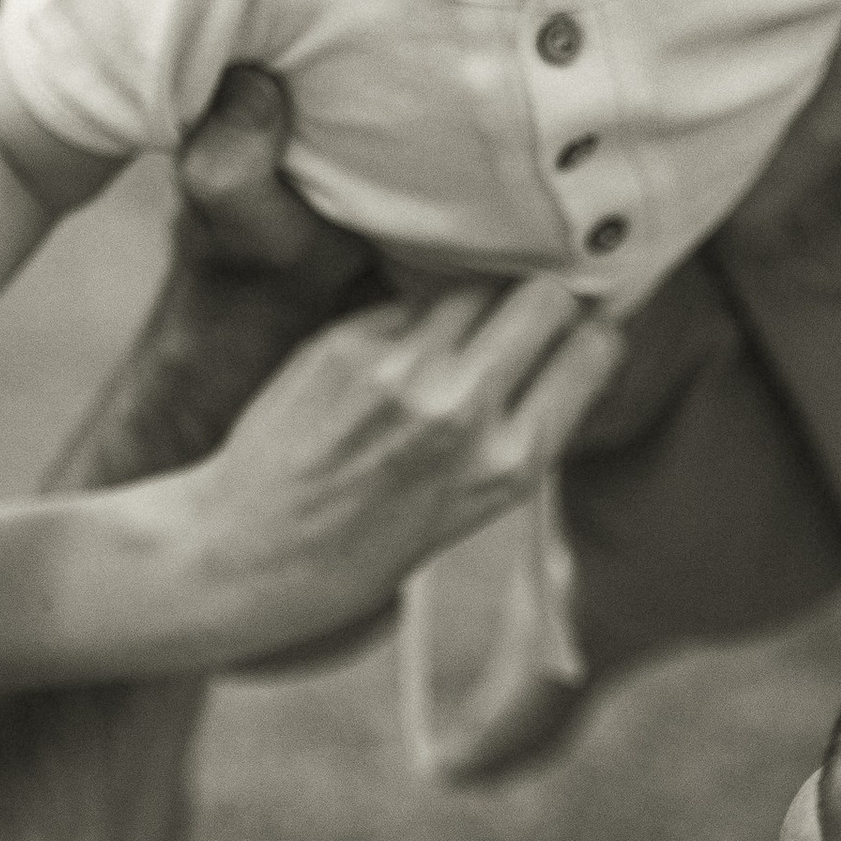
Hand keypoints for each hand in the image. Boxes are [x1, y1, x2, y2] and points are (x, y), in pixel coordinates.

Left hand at [177, 278, 625, 653]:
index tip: (574, 328)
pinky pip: (405, 301)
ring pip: (473, 283)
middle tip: (517, 311)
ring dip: (472, 297)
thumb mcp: (466, 510)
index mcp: (507, 465)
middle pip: (542, 296)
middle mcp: (463, 411)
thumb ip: (514, 431)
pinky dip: (408, 315)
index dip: (587, 331)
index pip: (591, 350)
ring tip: (450, 330)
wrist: (248, 556)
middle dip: (538, 297)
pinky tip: (385, 355)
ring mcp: (402, 370)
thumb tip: (558, 345)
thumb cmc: (359, 547)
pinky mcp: (345, 343)